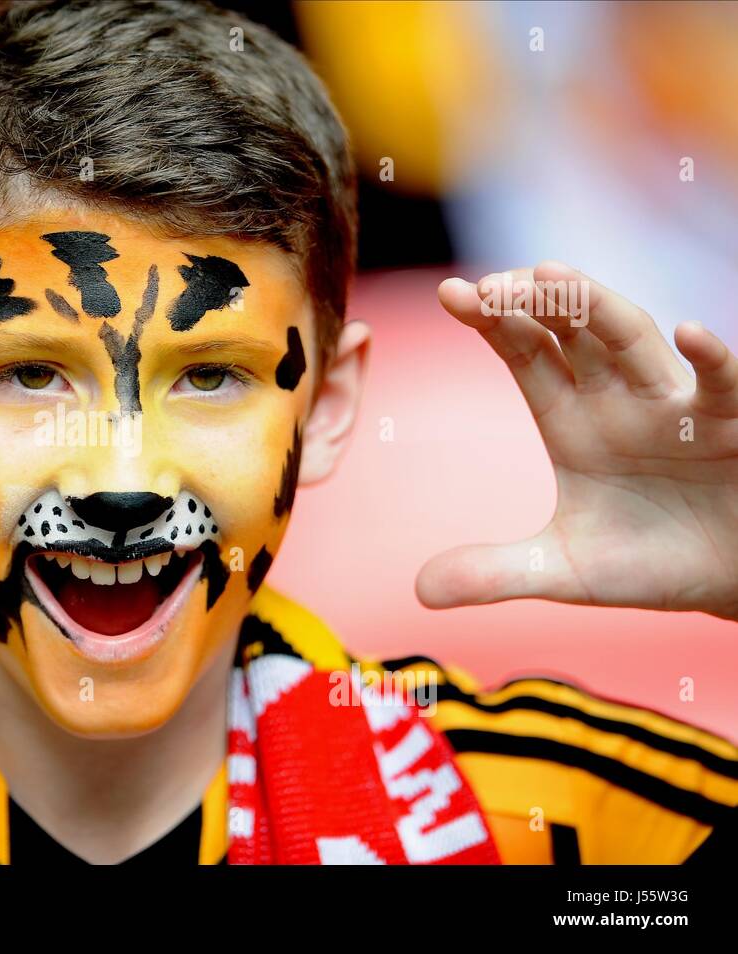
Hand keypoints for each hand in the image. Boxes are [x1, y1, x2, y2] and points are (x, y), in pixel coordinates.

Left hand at [417, 261, 737, 621]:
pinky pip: (723, 384)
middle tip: (490, 284)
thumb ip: (493, 573)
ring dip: (596, 306)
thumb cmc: (651, 562)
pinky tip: (690, 332)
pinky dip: (711, 360)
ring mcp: (674, 403)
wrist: (731, 582)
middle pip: (570, 330)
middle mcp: (617, 396)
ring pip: (633, 339)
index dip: (491, 321)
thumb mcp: (563, 571)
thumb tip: (418, 591)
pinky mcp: (733, 423)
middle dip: (532, 301)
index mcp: (571, 418)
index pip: (524, 352)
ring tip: (553, 274)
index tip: (449, 292)